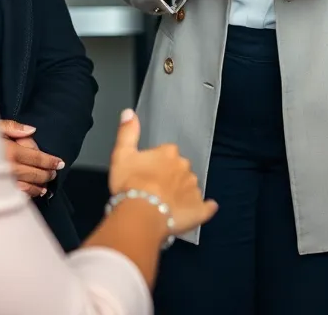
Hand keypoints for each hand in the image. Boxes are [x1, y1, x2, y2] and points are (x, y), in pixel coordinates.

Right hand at [0, 119, 63, 198]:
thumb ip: (13, 127)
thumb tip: (32, 130)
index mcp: (8, 151)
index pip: (35, 157)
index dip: (49, 160)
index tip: (60, 163)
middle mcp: (5, 168)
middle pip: (33, 173)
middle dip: (46, 174)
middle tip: (54, 173)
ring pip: (24, 188)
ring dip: (37, 188)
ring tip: (45, 188)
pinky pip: (11, 197)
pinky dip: (23, 197)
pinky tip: (28, 196)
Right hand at [109, 110, 217, 235]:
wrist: (142, 214)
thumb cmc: (131, 185)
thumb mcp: (122, 154)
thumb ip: (127, 132)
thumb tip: (129, 113)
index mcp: (169, 153)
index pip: (167, 153)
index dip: (157, 164)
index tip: (149, 172)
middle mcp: (184, 168)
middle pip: (180, 170)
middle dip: (171, 178)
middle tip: (156, 190)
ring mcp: (193, 189)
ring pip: (190, 188)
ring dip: (182, 194)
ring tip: (167, 205)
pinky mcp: (198, 209)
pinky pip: (206, 207)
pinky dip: (205, 207)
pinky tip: (206, 208)